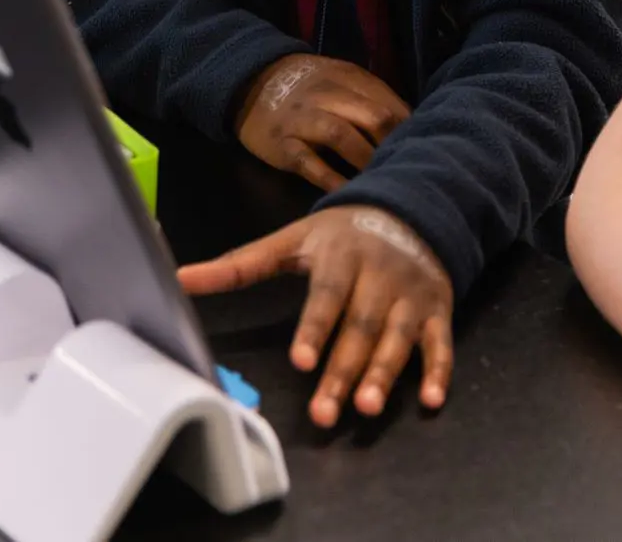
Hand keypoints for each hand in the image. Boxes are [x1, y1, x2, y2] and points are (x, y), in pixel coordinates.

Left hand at [179, 206, 454, 426]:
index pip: (326, 296)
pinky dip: (440, 372)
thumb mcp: (292, 240)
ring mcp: (411, 295)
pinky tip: (431, 401)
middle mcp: (379, 275)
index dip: (314, 329)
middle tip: (324, 412)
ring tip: (368, 408)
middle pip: (360, 328)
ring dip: (386, 374)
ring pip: (398, 339)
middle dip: (343, 371)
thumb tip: (181, 277)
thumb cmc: (342, 235)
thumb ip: (240, 265)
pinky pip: (441, 343)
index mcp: (341, 257)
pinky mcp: (437, 310)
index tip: (300, 361)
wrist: (412, 209)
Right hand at [235, 54, 410, 191]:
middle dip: (393, 144)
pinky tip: (348, 193)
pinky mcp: (284, 146)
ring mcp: (304, 121)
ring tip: (382, 181)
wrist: (252, 81)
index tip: (423, 149)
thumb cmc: (309, 88)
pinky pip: (310, 164)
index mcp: (350, 78)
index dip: (410, 129)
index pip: (390, 103)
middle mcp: (328, 96)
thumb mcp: (343, 80)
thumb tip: (413, 127)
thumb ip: (374, 98)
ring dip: (367, 160)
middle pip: (373, 116)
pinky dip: (331, 180)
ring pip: (342, 136)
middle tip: (407, 168)